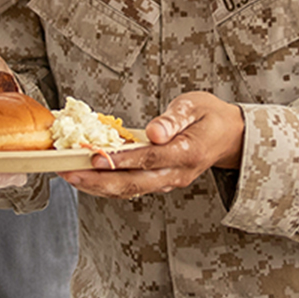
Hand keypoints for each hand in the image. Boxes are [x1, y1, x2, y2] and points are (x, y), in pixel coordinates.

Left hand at [61, 91, 244, 201]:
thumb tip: (154, 132)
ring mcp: (169, 182)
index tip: (95, 156)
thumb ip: (174, 119)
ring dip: (98, 186)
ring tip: (70, 175)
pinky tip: (87, 177)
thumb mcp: (195, 106)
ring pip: (130, 190)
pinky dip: (107, 185)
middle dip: (99, 180)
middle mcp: (178, 174)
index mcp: (188, 152)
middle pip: (135, 183)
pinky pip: (132, 189)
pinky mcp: (161, 183)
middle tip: (69, 172)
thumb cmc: (210, 116)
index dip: (121, 160)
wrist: (228, 136)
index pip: (150, 159)